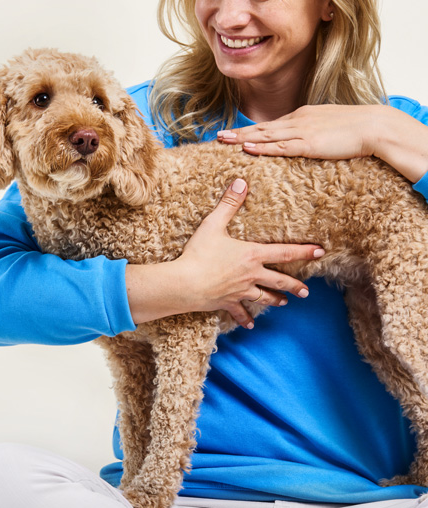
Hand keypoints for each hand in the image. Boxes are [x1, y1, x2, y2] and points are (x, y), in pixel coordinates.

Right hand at [173, 179, 324, 328]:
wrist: (185, 284)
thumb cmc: (199, 253)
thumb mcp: (213, 224)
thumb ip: (229, 203)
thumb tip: (241, 181)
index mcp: (252, 255)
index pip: (284, 252)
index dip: (304, 251)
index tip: (320, 252)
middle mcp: (251, 275)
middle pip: (279, 280)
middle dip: (294, 285)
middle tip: (306, 291)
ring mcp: (240, 291)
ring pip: (264, 298)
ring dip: (275, 300)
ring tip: (285, 303)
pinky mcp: (227, 302)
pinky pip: (239, 312)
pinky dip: (245, 318)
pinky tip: (250, 325)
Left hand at [217, 104, 377, 159]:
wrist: (374, 125)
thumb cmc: (357, 127)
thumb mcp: (330, 126)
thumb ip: (314, 132)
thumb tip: (307, 140)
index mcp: (302, 116)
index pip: (271, 124)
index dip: (251, 129)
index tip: (235, 133)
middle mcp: (297, 121)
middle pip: (262, 127)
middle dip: (239, 132)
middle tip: (219, 135)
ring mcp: (302, 131)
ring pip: (266, 135)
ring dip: (243, 138)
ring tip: (225, 140)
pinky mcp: (309, 144)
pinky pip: (280, 147)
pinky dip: (262, 147)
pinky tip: (247, 148)